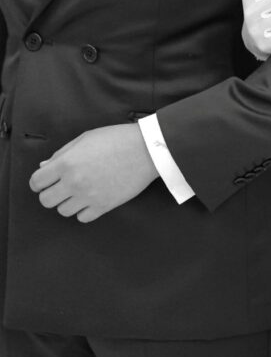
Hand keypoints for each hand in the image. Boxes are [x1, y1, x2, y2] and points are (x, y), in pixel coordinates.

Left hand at [30, 124, 159, 222]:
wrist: (148, 150)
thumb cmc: (118, 139)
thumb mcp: (86, 139)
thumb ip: (62, 153)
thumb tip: (45, 167)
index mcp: (66, 163)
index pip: (37, 182)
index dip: (40, 181)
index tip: (48, 179)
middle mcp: (74, 182)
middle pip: (46, 200)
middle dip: (51, 193)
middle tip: (63, 187)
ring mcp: (89, 196)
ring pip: (63, 211)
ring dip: (68, 202)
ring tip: (80, 192)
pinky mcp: (105, 205)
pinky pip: (83, 217)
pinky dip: (84, 211)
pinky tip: (92, 199)